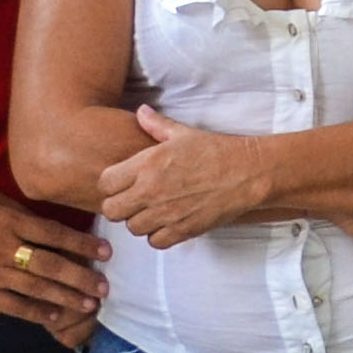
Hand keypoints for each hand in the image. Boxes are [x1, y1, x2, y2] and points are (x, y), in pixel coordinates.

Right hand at [0, 187, 109, 336]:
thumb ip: (20, 211)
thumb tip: (50, 223)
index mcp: (9, 221)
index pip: (55, 234)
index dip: (83, 244)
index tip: (106, 252)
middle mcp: (4, 248)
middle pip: (52, 265)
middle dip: (82, 277)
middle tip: (105, 286)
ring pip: (37, 288)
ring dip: (67, 297)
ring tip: (91, 304)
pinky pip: (13, 306)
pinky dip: (36, 312)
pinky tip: (56, 316)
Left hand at [94, 106, 283, 244]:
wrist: (248, 172)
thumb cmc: (216, 150)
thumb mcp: (183, 133)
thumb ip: (156, 125)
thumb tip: (141, 111)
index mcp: (147, 164)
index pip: (105, 183)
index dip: (111, 184)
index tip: (123, 182)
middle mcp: (151, 190)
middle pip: (112, 210)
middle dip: (120, 206)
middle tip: (135, 200)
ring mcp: (166, 213)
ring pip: (132, 228)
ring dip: (140, 221)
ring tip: (154, 211)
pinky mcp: (183, 229)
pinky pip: (155, 242)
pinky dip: (159, 235)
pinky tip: (169, 222)